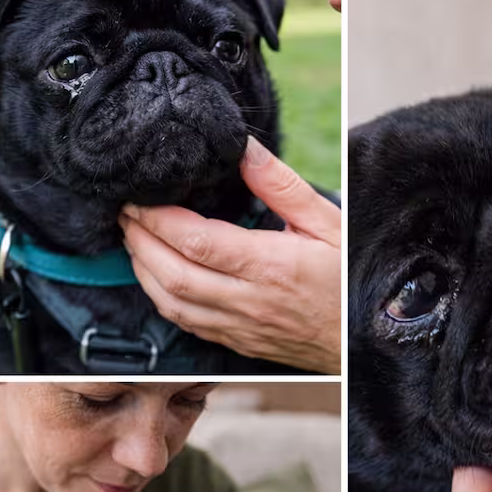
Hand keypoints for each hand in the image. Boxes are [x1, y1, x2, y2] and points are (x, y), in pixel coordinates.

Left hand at [119, 138, 340, 372]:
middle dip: (139, 241)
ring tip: (132, 240)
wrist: (367, 341)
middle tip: (124, 214)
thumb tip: (242, 148)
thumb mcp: (329, 223)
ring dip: (142, 272)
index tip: (137, 198)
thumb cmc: (351, 279)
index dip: (157, 219)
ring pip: (172, 304)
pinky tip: (156, 277)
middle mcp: (249, 301)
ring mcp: (241, 327)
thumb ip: (281, 185)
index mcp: (270, 266)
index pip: (196, 241)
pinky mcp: (239, 344)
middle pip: (172, 274)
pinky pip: (187, 324)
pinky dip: (162, 298)